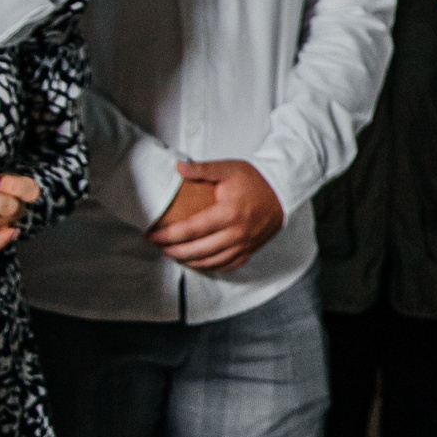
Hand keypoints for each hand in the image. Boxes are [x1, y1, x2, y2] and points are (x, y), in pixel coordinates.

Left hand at [146, 160, 283, 272]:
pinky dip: (208, 267)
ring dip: (187, 261)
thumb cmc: (257, 180)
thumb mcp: (229, 169)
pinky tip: (196, 262)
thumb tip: (178, 168)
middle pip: (197, 250)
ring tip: (172, 254)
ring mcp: (244, 245)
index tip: (152, 235)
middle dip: (173, 251)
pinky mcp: (249, 250)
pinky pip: (225, 266)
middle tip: (158, 246)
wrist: (283, 191)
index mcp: (228, 213)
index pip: (190, 230)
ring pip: (210, 262)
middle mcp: (236, 233)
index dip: (167, 235)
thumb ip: (202, 169)